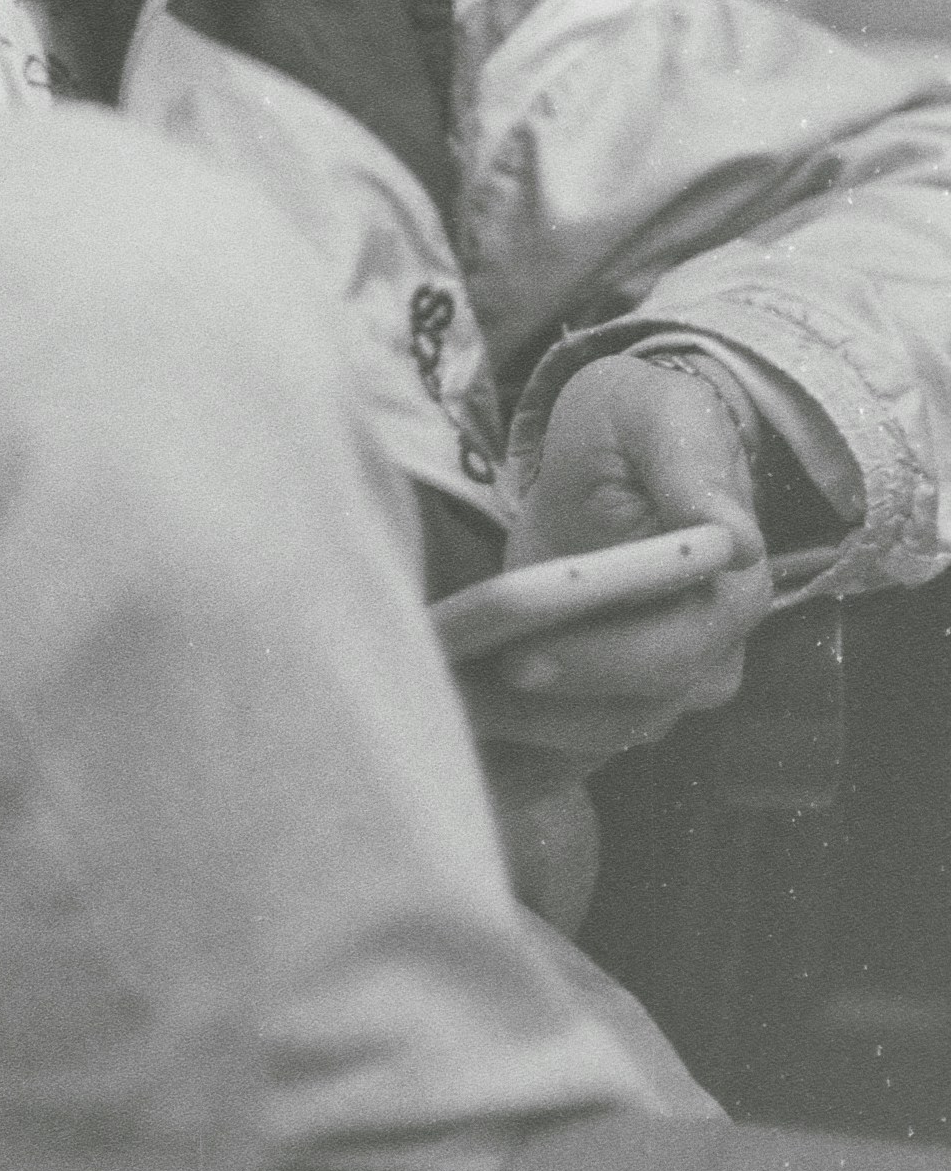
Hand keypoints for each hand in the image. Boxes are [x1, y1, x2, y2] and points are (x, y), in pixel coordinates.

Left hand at [460, 353, 772, 776]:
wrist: (614, 452)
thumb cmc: (639, 426)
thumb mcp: (657, 421)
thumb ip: (692, 473)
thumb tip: (736, 539)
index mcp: (730, 591)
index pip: (675, 652)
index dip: (600, 663)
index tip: (519, 658)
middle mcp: (707, 652)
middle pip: (632, 710)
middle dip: (539, 707)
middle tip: (451, 688)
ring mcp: (657, 682)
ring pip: (596, 735)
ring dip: (516, 731)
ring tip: (435, 705)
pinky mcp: (605, 691)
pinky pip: (568, 742)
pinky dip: (515, 748)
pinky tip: (456, 735)